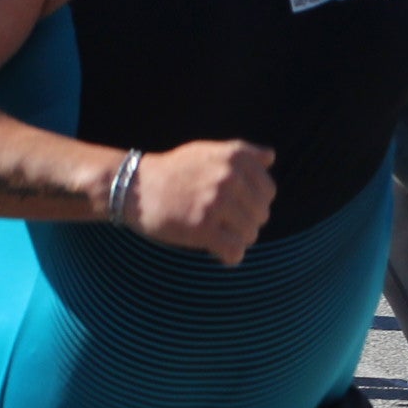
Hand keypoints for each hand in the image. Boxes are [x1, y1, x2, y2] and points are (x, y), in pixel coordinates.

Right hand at [120, 140, 274, 264]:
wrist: (137, 188)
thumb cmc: (175, 171)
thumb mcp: (207, 151)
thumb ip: (243, 153)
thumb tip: (271, 157)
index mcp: (235, 157)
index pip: (268, 191)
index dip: (254, 203)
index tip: (235, 206)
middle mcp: (229, 177)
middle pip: (261, 215)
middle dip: (245, 222)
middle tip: (222, 223)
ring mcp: (216, 202)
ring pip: (250, 234)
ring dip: (236, 239)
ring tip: (217, 234)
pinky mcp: (203, 228)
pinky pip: (234, 251)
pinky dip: (230, 257)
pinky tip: (218, 252)